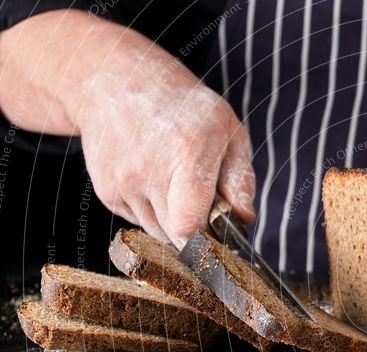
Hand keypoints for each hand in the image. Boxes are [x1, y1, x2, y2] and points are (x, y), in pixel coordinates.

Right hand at [75, 36, 254, 246]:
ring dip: (175, 223)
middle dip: (198, 232)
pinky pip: (138, 222)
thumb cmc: (183, 106)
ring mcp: (122, 182)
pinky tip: (155, 182)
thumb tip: (245, 221)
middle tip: (206, 205)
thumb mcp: (228, 130)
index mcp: (185, 152)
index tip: (221, 235)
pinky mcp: (106, 192)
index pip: (189, 225)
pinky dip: (153, 212)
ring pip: (157, 234)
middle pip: (177, 236)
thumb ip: (241, 180)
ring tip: (179, 187)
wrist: (115, 80)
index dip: (208, 240)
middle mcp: (148, 171)